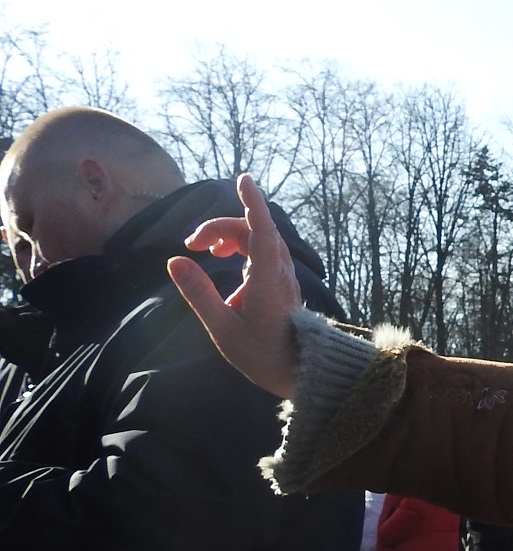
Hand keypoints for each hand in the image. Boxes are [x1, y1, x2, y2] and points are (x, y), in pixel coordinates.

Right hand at [167, 174, 304, 399]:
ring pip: (258, 239)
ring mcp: (283, 276)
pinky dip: (241, 246)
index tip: (244, 178)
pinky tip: (224, 258)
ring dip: (230, 235)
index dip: (253, 202)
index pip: (262, 229)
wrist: (299, 372)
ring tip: (204, 249)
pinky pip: (263, 252)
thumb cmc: (261, 354)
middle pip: (253, 230)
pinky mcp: (280, 283)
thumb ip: (199, 292)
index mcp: (268, 279)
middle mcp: (280, 272)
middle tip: (191, 244)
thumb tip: (175, 260)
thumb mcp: (222, 327)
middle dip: (220, 227)